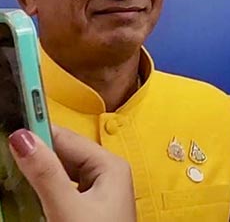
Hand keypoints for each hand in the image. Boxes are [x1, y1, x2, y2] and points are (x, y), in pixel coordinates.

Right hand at [7, 126, 135, 221]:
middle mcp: (106, 176)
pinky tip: (26, 195)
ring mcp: (97, 195)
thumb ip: (45, 173)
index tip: (9, 126)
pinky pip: (61, 193)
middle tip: (5, 153)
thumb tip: (23, 137)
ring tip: (10, 171)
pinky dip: (42, 192)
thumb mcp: (66, 207)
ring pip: (60, 175)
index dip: (38, 132)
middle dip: (35, 155)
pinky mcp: (87, 212)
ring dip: (36, 175)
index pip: (67, 139)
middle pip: (63, 156)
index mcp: (109, 166)